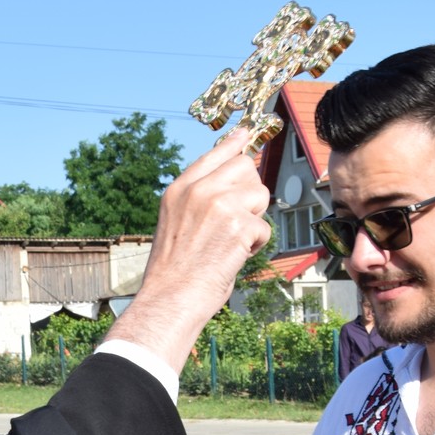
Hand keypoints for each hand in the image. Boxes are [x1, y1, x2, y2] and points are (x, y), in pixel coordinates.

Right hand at [100, 129, 271, 373]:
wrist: (169, 299)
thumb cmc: (174, 271)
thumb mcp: (175, 222)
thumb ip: (198, 199)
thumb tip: (232, 184)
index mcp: (180, 189)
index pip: (215, 155)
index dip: (234, 145)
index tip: (246, 135)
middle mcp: (199, 191)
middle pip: (246, 168)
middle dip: (250, 193)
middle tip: (236, 221)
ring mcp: (219, 205)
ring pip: (260, 195)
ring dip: (255, 220)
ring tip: (232, 242)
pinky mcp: (238, 226)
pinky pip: (264, 227)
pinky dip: (256, 246)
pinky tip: (234, 257)